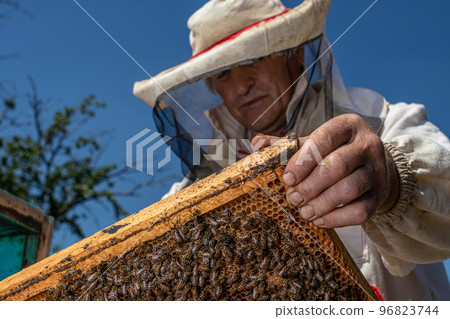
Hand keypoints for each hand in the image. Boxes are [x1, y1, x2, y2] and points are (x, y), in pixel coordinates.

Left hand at [252, 114, 398, 227]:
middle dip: (310, 185)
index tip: (287, 178)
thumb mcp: (314, 143)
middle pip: (337, 165)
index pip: (324, 138)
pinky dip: (337, 219)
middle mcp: (367, 145)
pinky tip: (320, 220)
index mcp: (348, 126)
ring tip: (303, 211)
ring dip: (322, 203)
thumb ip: (287, 145)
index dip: (303, 160)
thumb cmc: (335, 152)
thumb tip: (257, 143)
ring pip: (350, 189)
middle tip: (292, 198)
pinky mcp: (380, 195)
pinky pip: (361, 211)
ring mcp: (377, 171)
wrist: (373, 167)